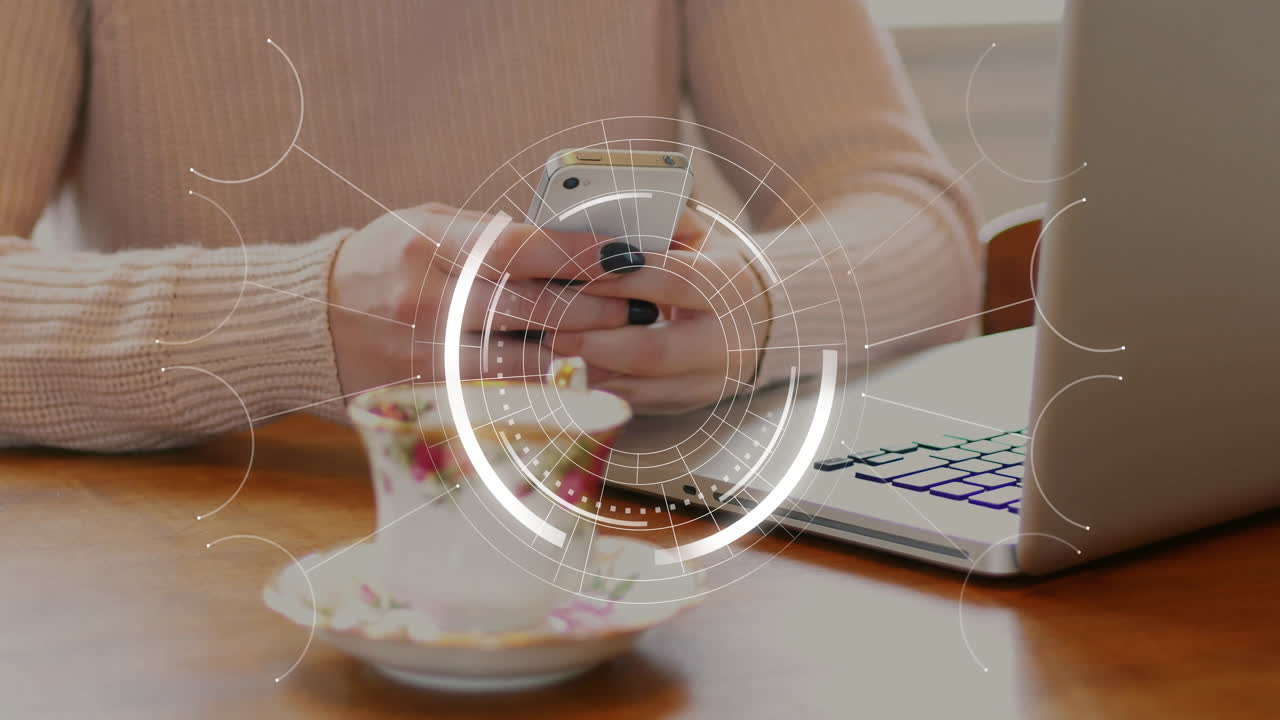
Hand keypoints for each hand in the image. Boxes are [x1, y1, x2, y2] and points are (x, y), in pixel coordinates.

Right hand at [327, 203, 652, 395]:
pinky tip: (579, 380)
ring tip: (624, 343)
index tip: (627, 253)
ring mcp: (426, 352)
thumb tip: (565, 239)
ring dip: (583, 352)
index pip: (524, 246)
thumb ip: (486, 233)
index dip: (583, 251)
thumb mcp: (422, 226)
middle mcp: (429, 298)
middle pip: (534, 305)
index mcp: (431, 243)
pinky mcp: (426, 394)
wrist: (306, 321)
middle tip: (642, 304)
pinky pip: (500, 395)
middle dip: (599, 306)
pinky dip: (544, 388)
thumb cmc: (378, 262)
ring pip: (524, 357)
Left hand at [545, 210, 772, 413]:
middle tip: (547, 322)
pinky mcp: (681, 405)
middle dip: (593, 337)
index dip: (619, 278)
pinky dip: (589, 389)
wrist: (754, 324)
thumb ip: (661, 219)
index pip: (672, 281)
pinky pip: (626, 403)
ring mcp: (703, 382)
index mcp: (728, 287)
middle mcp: (723, 342)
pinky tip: (558, 370)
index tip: (572, 269)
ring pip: (634, 386)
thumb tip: (607, 207)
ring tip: (543, 347)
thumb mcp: (700, 236)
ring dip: (582, 368)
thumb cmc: (712, 271)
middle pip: (652, 349)